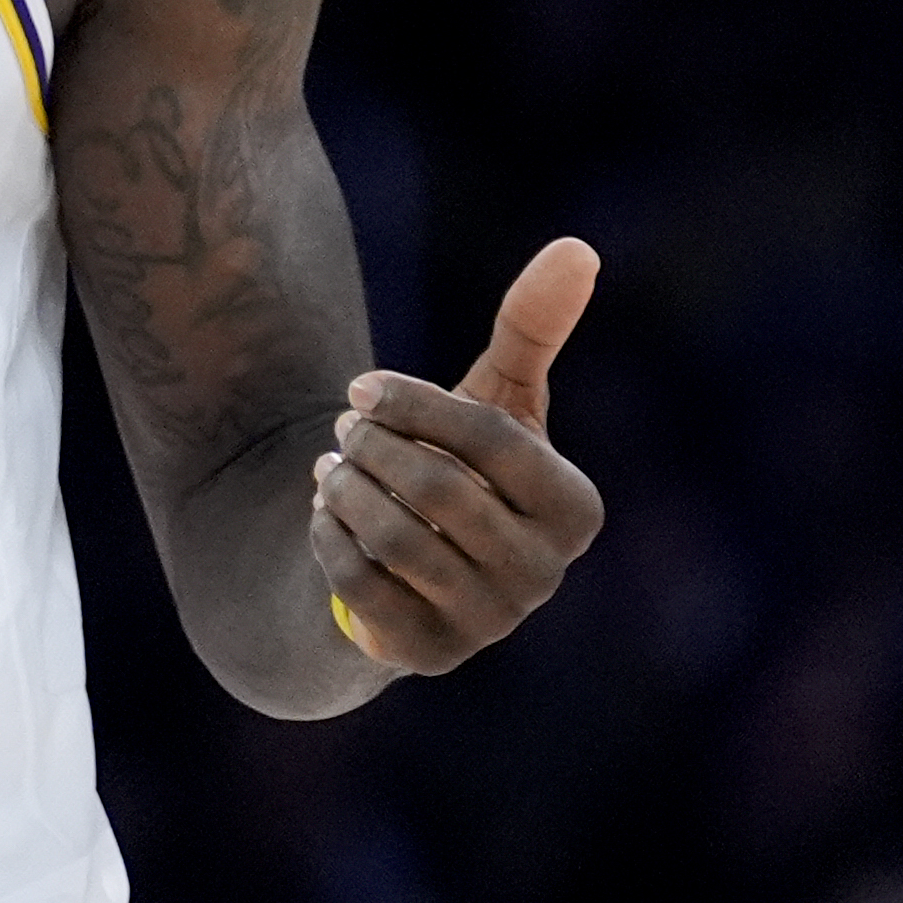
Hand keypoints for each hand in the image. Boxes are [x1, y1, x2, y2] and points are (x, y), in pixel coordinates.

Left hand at [310, 236, 603, 674]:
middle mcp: (544, 575)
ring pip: (394, 536)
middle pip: (435, 489)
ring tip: (331, 466)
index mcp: (575, 508)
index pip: (490, 440)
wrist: (407, 567)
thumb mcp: (497, 399)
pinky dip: (328, 537)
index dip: (414, 404)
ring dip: (345, 488)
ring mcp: (490, 623)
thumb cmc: (461, 468)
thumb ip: (531, 328)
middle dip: (372, 447)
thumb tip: (577, 247)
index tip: (359, 387)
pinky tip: (325, 514)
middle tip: (342, 428)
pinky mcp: (430, 655)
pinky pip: (358, 585)